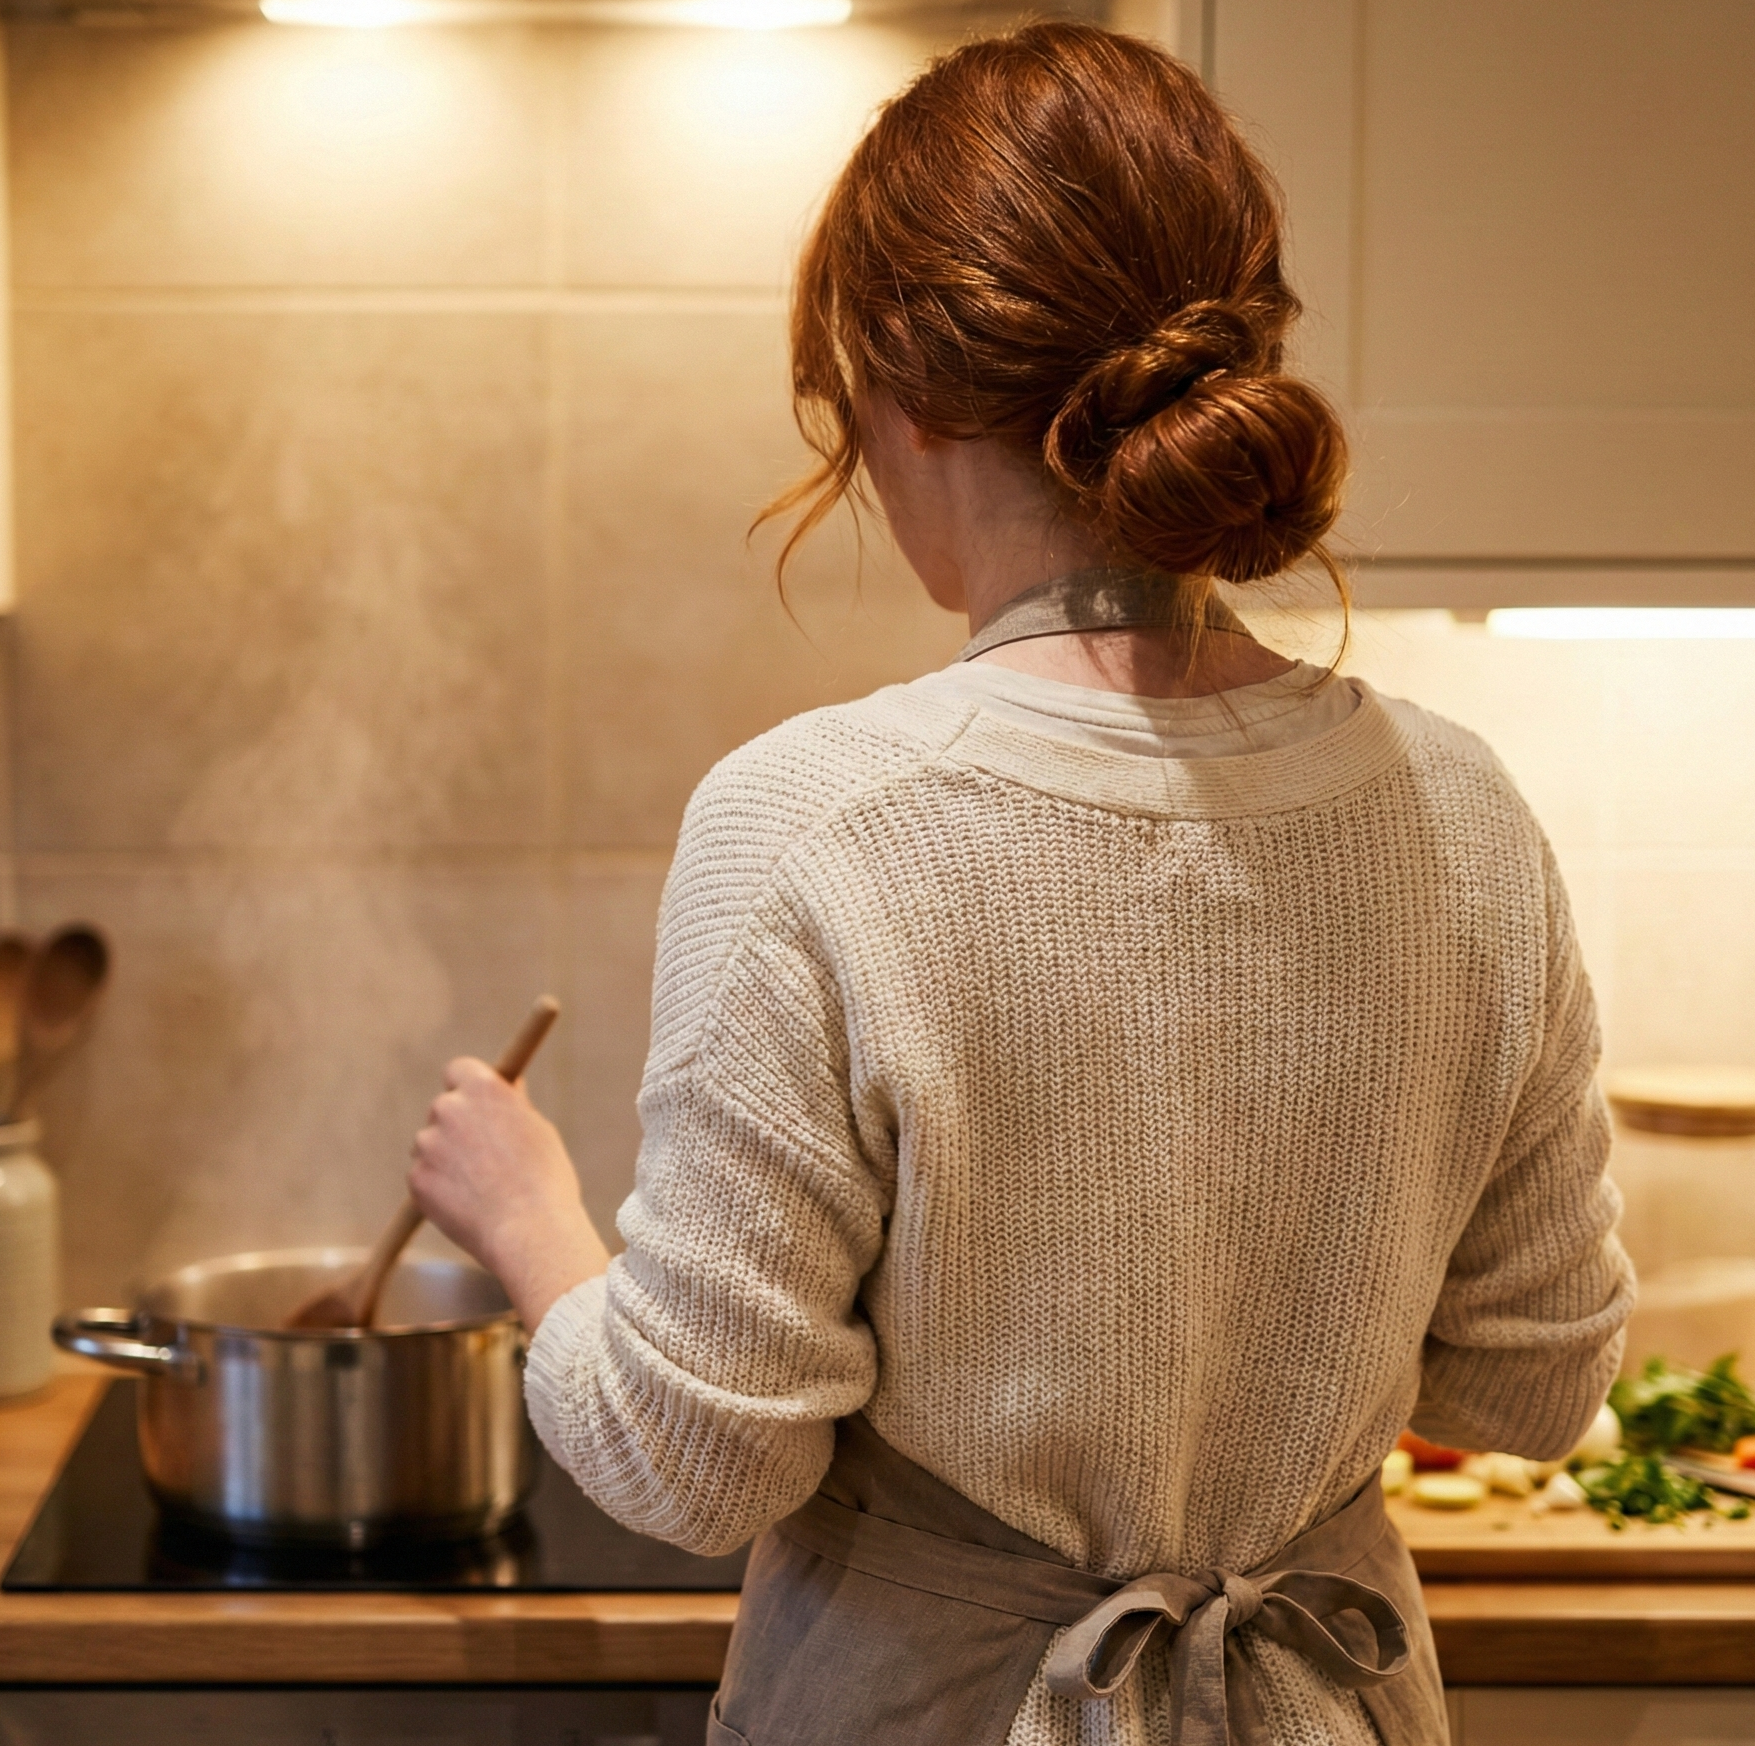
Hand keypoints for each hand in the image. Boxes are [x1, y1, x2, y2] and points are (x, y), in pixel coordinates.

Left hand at [410, 1058, 610, 1330]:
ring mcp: (427, 1143)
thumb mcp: (537, 1130)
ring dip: (446, 1158)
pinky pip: (424, 1176)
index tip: (474, 1104)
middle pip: (443, 1108)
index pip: (458, 1070)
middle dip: (457, 1127)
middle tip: (485, 1155)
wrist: (529, 1230)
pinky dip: (440, 1187)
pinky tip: (468, 1204)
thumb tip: (507, 1088)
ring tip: (483, 1187)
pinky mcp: (416, 1178)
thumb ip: (512, 1106)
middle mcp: (448, 1108)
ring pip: (431, 1145)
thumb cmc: (544, 1179)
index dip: (466, 1087)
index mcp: (482, 1088)